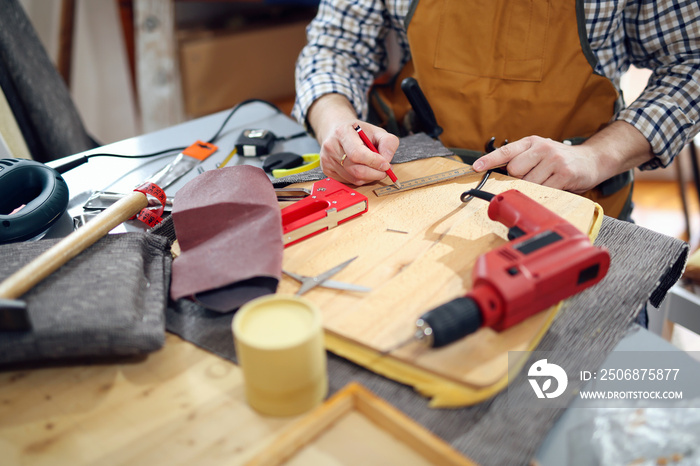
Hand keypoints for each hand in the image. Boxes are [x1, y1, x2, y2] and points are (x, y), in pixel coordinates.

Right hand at [307, 94, 398, 185]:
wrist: (336, 131)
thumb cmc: (358, 132)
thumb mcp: (376, 131)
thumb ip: (388, 142)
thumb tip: (387, 160)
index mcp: (342, 133)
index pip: (357, 154)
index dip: (374, 162)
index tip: (386, 165)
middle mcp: (331, 147)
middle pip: (356, 170)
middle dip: (375, 174)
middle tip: (385, 171)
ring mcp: (327, 160)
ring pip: (354, 179)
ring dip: (369, 177)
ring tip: (374, 168)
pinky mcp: (327, 170)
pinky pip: (348, 182)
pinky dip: (360, 179)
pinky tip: (362, 169)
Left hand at [472, 136, 603, 193]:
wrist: (591, 160)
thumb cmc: (559, 160)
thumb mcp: (538, 153)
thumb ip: (520, 160)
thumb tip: (498, 175)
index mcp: (531, 142)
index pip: (506, 151)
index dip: (489, 160)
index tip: (475, 167)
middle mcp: (542, 148)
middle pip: (514, 170)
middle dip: (518, 179)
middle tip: (532, 177)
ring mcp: (554, 160)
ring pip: (528, 182)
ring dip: (534, 187)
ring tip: (546, 180)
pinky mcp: (564, 173)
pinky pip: (544, 189)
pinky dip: (545, 192)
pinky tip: (554, 185)